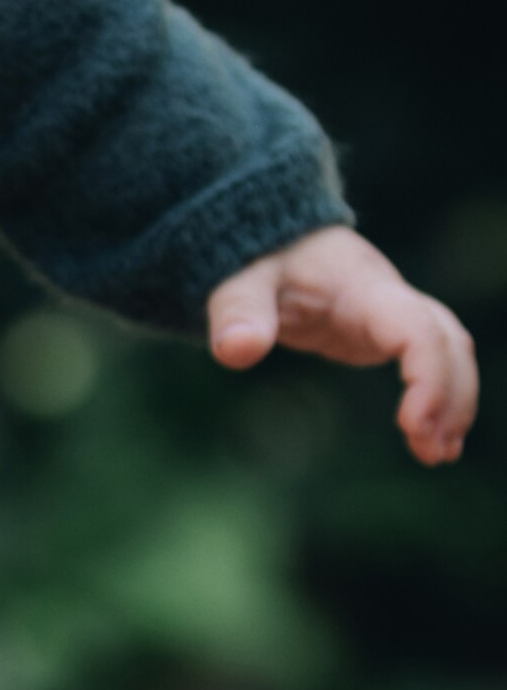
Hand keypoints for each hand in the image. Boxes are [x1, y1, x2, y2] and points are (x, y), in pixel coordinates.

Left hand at [206, 224, 477, 464]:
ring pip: (449, 350)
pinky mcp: (386, 330)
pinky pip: (431, 358)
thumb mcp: (239, 279)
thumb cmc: (259, 255)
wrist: (273, 234)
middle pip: (447, 342)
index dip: (428, 375)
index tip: (412, 424)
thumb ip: (238, 311)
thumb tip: (236, 352)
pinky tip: (429, 439)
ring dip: (452, 401)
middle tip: (431, 453)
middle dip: (450, 397)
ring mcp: (392, 313)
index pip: (416, 327)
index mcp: (361, 286)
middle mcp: (389, 297)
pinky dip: (439, 395)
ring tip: (436, 455)